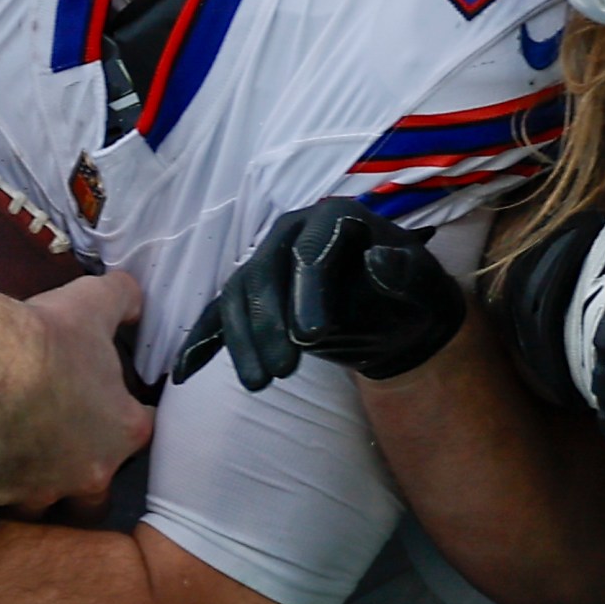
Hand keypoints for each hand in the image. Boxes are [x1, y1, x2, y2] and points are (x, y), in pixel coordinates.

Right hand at [0, 273, 151, 512]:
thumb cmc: (48, 336)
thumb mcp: (96, 302)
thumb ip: (125, 300)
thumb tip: (134, 300)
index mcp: (124, 431)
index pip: (142, 437)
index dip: (126, 424)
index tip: (107, 413)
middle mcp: (90, 472)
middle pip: (96, 499)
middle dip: (84, 482)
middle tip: (64, 457)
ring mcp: (41, 490)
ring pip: (43, 512)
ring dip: (33, 495)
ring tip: (16, 473)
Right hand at [172, 199, 463, 391]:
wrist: (395, 316)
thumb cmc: (411, 295)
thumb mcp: (421, 285)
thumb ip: (405, 273)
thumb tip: (379, 262)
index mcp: (333, 219)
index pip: (310, 251)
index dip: (306, 292)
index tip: (311, 337)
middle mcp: (291, 234)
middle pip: (263, 274)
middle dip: (267, 324)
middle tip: (282, 371)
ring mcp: (267, 264)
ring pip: (237, 298)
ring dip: (241, 342)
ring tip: (259, 383)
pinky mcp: (253, 299)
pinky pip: (219, 317)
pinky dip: (201, 343)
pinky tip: (182, 372)